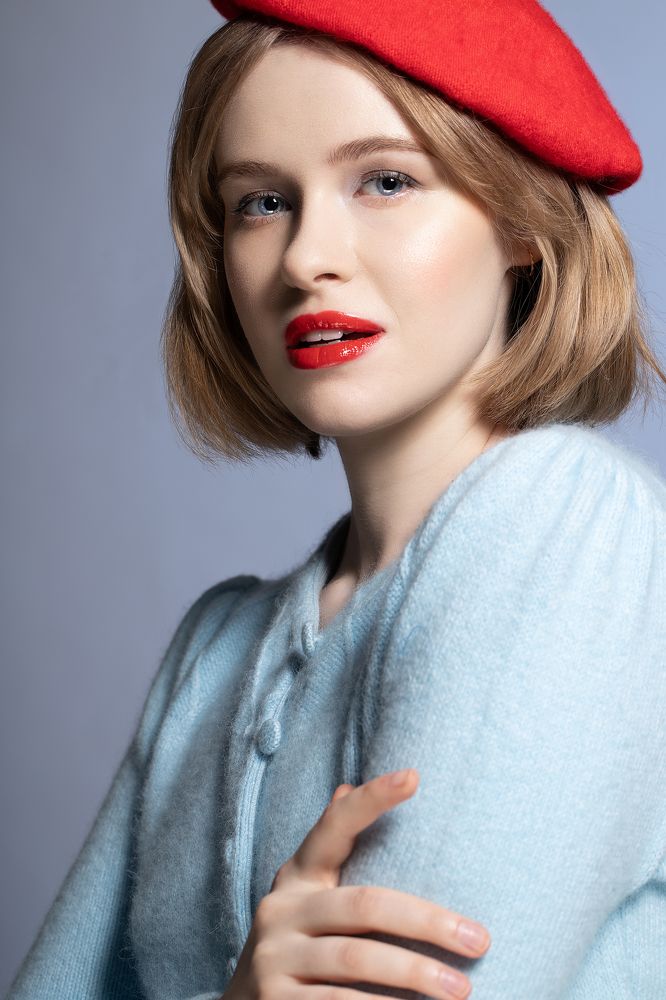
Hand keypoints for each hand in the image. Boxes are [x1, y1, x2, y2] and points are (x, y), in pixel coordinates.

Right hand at [223, 768, 489, 998]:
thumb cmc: (299, 946)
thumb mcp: (308, 897)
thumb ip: (330, 853)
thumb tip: (347, 786)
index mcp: (296, 875)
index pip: (334, 826)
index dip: (371, 799)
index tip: (413, 776)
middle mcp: (280, 908)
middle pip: (365, 903)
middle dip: (428, 921)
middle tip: (479, 941)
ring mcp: (273, 957)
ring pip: (357, 959)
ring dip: (415, 973)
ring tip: (461, 989)